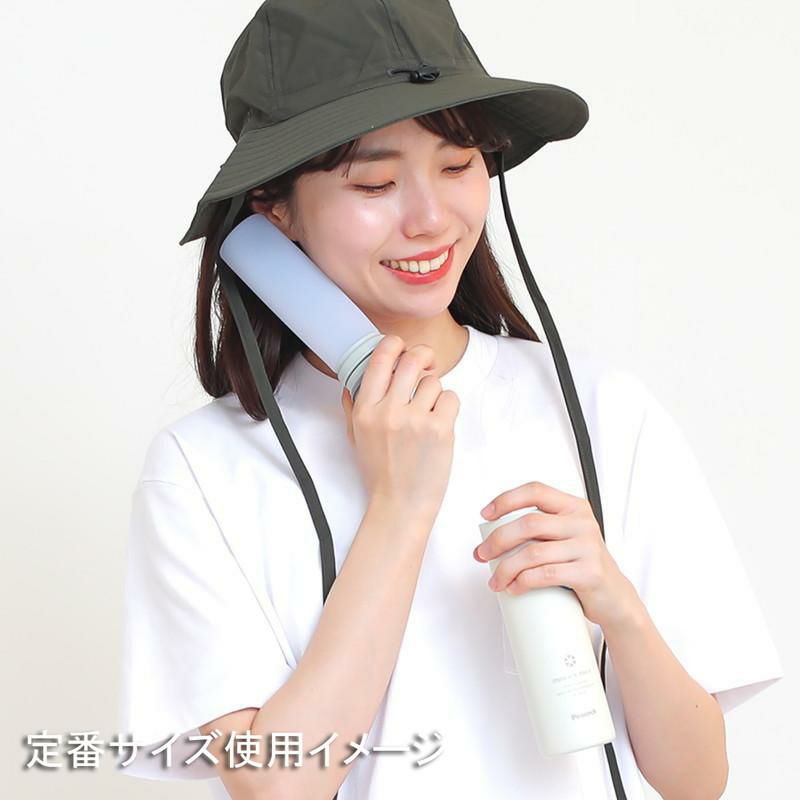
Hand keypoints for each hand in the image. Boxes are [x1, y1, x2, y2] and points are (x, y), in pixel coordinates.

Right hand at [341, 335, 459, 520]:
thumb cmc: (380, 473)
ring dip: (434, 392)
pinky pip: (451, 397)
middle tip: (426, 366)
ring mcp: (415, 420)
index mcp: (365, 409)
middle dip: (423, 357)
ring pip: (434, 380)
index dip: (395, 344)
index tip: (401, 347)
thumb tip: (354, 380)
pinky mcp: (440, 430)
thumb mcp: (355, 437)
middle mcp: (389, 411)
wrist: (399, 506)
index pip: (381, 357)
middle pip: (412, 358)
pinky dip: (448, 407)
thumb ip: (353, 406)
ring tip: (428, 412)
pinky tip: (439, 423)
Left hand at [474, 480, 642, 629]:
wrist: (614, 597)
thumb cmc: (581, 565)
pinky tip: (513, 587)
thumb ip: (539, 529)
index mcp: (573, 507)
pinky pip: (546, 574)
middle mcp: (582, 522)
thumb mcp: (565, 538)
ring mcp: (587, 547)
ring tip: (496, 580)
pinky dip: (523, 582)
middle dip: (498, 540)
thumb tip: (491, 539)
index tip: (486, 515)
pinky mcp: (589, 573)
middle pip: (529, 523)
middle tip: (482, 555)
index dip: (506, 500)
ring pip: (533, 553)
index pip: (535, 491)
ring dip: (506, 568)